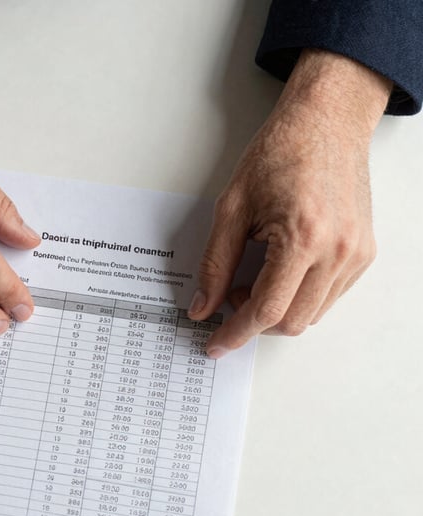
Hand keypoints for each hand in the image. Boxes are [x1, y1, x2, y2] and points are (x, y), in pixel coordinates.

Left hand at [189, 50, 391, 357]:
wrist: (327, 120)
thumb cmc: (280, 152)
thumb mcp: (231, 208)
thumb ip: (215, 264)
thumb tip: (202, 306)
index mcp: (303, 236)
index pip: (266, 310)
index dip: (236, 333)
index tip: (216, 344)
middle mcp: (338, 249)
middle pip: (291, 322)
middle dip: (255, 321)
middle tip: (232, 294)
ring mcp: (356, 253)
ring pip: (312, 315)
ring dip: (278, 311)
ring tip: (257, 277)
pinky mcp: (365, 252)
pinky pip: (329, 297)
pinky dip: (300, 298)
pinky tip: (282, 273)